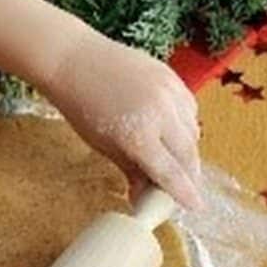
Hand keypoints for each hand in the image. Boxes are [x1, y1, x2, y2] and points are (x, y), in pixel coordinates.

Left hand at [41, 31, 203, 209]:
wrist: (72, 59)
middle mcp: (160, 114)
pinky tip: (174, 131)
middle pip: (188, 155)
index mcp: (138, 136)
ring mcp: (169, 92)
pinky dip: (186, 123)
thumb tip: (144, 198)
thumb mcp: (102, 144)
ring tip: (177, 160)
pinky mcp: (172, 76)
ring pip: (193, 131)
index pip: (170, 173)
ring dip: (189, 150)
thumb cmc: (80, 105)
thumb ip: (131, 170)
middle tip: (185, 186)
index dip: (184, 193)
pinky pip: (190, 108)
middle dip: (189, 175)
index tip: (195, 207)